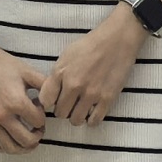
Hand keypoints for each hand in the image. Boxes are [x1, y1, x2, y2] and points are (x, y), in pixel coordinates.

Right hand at [0, 36, 48, 153]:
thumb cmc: (1, 64)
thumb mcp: (27, 71)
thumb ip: (45, 86)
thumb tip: (56, 100)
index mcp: (16, 102)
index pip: (38, 121)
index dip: (43, 116)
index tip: (38, 107)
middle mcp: (2, 116)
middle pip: (27, 140)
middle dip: (37, 136)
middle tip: (38, 128)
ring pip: (10, 148)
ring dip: (23, 147)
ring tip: (28, 138)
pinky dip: (6, 147)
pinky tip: (12, 139)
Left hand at [47, 7, 144, 126]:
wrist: (116, 40)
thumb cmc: (89, 45)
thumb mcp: (65, 56)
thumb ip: (55, 76)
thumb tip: (49, 94)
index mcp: (61, 73)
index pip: (45, 101)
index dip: (48, 102)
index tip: (54, 100)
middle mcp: (74, 85)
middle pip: (60, 113)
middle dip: (62, 110)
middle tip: (69, 104)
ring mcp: (91, 94)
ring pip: (76, 120)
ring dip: (76, 117)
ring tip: (80, 109)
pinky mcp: (108, 99)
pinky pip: (94, 121)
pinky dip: (91, 120)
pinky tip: (91, 112)